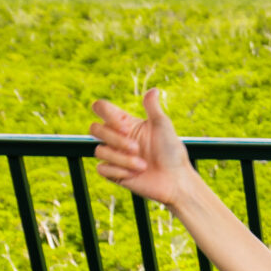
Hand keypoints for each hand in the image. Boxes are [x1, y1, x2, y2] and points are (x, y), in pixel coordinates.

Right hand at [90, 90, 198, 207]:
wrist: (175, 180)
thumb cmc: (172, 152)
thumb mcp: (163, 126)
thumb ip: (153, 107)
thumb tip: (154, 89)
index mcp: (125, 123)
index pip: (101, 108)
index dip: (107, 115)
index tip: (126, 127)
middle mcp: (116, 137)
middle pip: (94, 128)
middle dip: (115, 139)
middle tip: (137, 149)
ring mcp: (114, 156)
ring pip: (99, 151)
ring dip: (122, 159)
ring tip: (143, 166)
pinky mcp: (113, 173)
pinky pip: (101, 169)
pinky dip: (118, 171)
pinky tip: (134, 175)